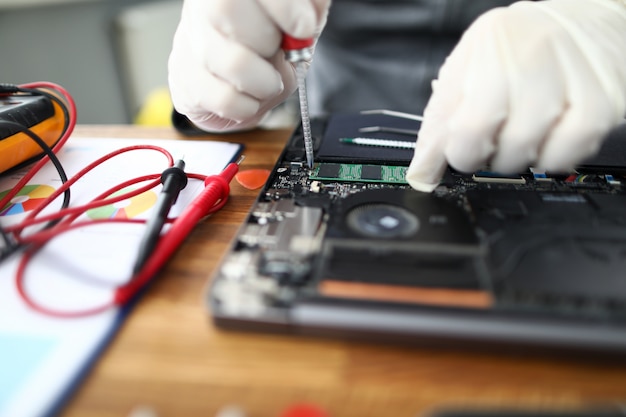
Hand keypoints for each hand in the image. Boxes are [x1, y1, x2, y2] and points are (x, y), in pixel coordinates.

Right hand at [168, 0, 328, 131]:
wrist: (234, 83)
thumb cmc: (265, 49)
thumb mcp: (294, 24)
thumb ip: (306, 12)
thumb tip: (311, 14)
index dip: (282, 6)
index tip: (304, 27)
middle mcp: (203, 8)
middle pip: (227, 9)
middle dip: (267, 40)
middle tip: (278, 53)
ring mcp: (190, 42)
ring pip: (232, 62)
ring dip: (265, 82)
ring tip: (269, 82)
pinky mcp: (184, 79)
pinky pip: (224, 99)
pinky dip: (248, 106)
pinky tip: (249, 98)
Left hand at [406, 0, 625, 191]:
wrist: (582, 23)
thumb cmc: (516, 50)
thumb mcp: (463, 75)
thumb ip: (437, 125)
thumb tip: (421, 173)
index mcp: (489, 47)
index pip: (467, 127)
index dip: (460, 154)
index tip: (461, 153)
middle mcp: (534, 56)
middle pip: (504, 146)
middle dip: (490, 157)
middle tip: (494, 139)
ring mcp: (574, 76)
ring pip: (538, 152)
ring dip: (522, 158)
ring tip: (521, 135)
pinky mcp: (605, 98)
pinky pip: (575, 150)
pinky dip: (556, 157)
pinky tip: (549, 138)